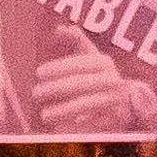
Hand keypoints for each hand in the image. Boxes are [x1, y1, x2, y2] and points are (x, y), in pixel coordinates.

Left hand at [29, 46, 156, 134]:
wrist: (121, 103)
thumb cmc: (96, 76)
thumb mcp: (89, 56)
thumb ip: (76, 41)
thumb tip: (60, 28)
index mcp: (104, 62)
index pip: (80, 62)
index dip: (58, 67)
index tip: (39, 73)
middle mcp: (113, 80)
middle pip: (80, 84)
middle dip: (55, 89)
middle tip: (35, 93)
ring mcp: (115, 100)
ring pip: (85, 104)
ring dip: (62, 110)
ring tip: (44, 115)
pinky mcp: (114, 120)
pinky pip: (92, 123)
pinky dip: (75, 126)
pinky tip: (59, 128)